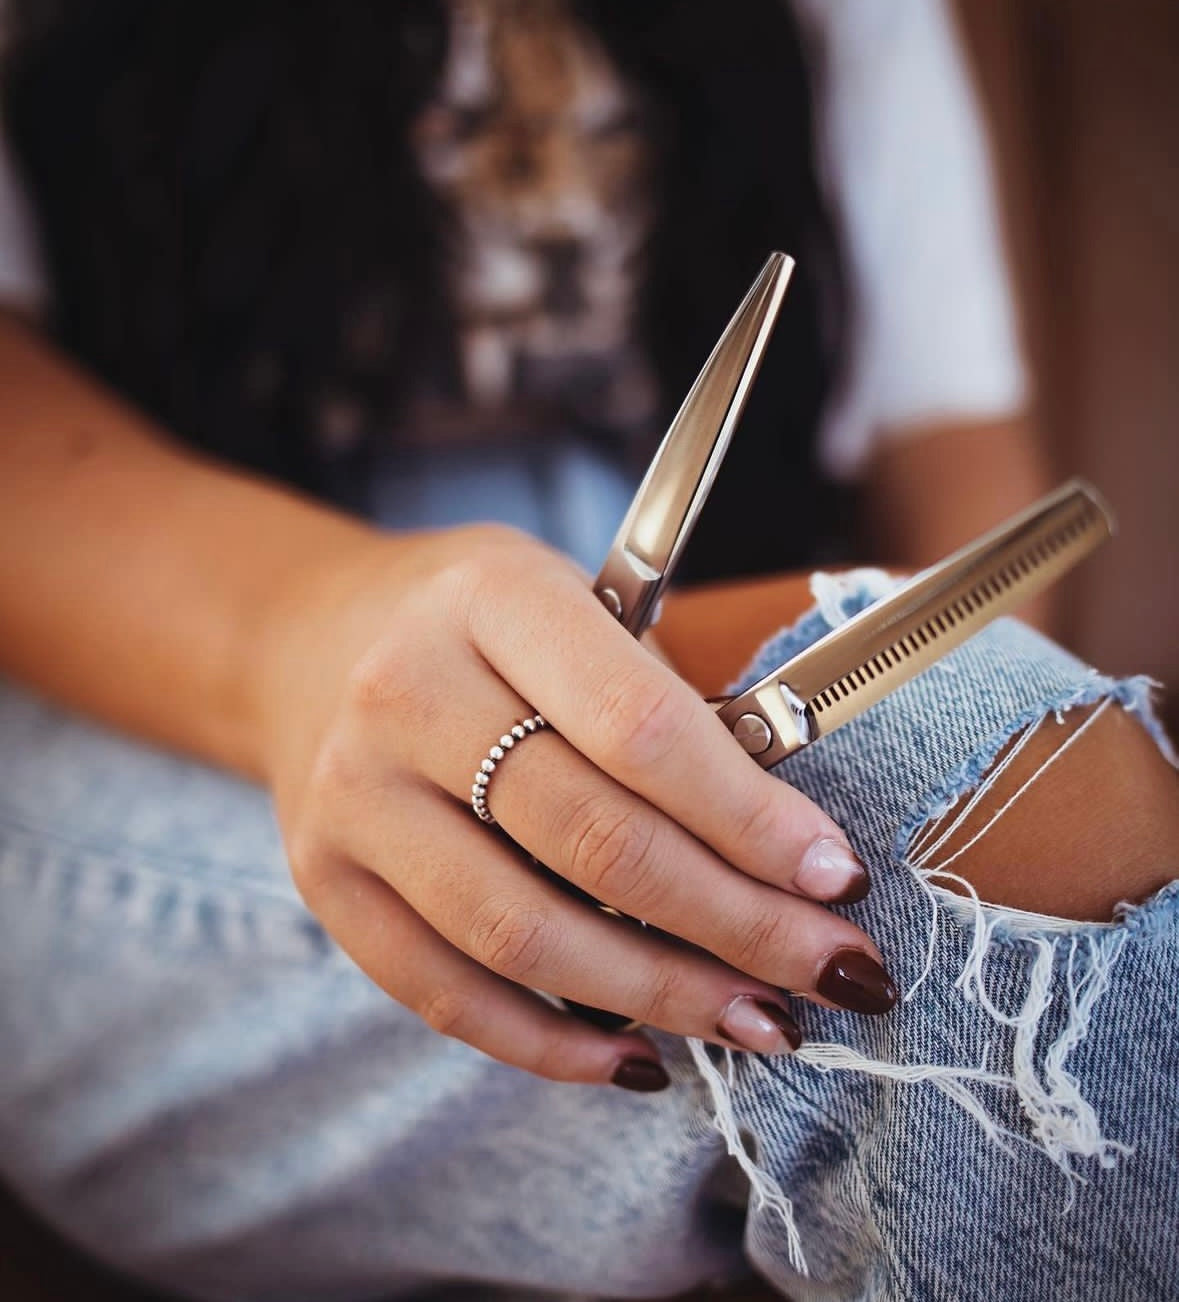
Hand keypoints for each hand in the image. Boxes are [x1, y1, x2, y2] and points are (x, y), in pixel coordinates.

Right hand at [257, 525, 896, 1089]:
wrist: (308, 639)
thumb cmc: (476, 621)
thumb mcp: (573, 601)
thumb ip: (663, 704)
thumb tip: (782, 848)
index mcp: (493, 600)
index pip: (640, 728)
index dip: (749, 817)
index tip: (837, 878)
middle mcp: (406, 694)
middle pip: (593, 840)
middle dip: (734, 923)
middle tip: (830, 971)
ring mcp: (352, 796)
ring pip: (522, 933)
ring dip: (659, 995)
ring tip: (758, 1021)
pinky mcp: (325, 881)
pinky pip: (443, 990)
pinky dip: (549, 1041)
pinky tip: (637, 1055)